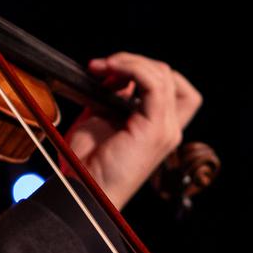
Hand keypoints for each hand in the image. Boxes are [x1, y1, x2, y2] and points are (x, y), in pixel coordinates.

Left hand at [64, 52, 201, 207]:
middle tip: (103, 67)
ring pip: (163, 75)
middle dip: (135, 63)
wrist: (82, 190)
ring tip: (104, 67)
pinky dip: (133, 69)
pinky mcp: (155, 130)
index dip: (144, 71)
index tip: (111, 71)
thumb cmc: (87, 163)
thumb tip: (115, 73)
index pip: (170, 87)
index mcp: (156, 127)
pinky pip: (154, 84)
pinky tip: (112, 70)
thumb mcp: (100, 119)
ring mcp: (165, 130)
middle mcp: (168, 129)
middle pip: (169, 77)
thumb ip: (112, 96)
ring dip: (130, 62)